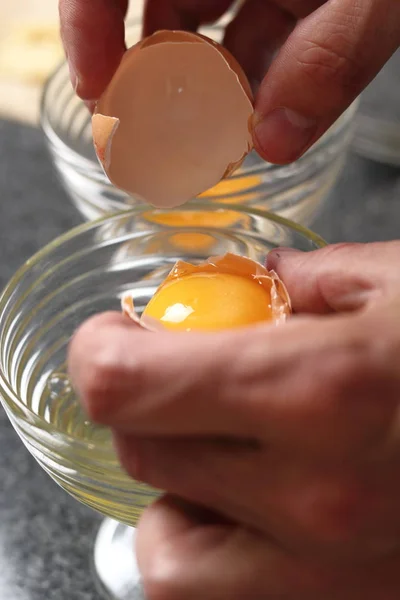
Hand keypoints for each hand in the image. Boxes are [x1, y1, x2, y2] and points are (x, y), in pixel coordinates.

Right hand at [59, 0, 399, 163]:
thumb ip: (331, 55)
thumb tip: (276, 143)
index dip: (88, 24)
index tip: (94, 88)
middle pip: (157, 8)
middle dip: (151, 76)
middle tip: (155, 139)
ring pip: (204, 29)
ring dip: (206, 90)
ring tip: (213, 141)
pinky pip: (248, 35)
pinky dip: (247, 81)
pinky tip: (257, 118)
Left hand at [69, 241, 399, 599]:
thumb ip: (320, 277)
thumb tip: (270, 280)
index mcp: (320, 386)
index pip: (128, 384)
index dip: (99, 352)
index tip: (114, 336)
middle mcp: (314, 493)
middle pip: (142, 453)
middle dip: (143, 406)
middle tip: (181, 378)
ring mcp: (327, 567)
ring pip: (165, 546)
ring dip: (171, 488)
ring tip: (221, 450)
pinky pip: (219, 594)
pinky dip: (208, 546)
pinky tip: (250, 506)